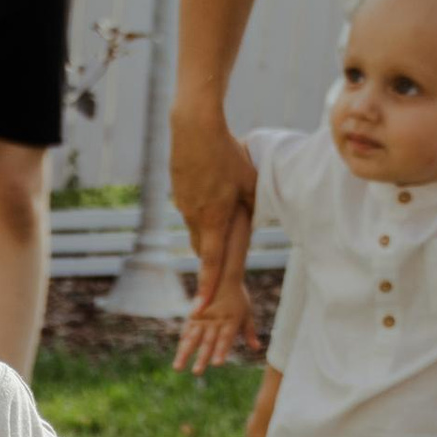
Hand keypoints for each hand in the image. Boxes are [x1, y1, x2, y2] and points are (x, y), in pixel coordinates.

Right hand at [170, 99, 258, 374]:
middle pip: (202, 247)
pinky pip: (190, 208)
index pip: (210, 262)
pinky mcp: (177, 191)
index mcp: (214, 219)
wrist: (194, 127)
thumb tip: (260, 219)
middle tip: (221, 258)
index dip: (207, 288)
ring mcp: (183, 204)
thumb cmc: (227, 154)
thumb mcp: (249, 182)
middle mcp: (194, 217)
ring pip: (195, 227)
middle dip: (210, 259)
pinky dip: (200, 208)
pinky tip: (208, 186)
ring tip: (219, 208)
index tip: (200, 310)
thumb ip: (253, 205)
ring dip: (207, 228)